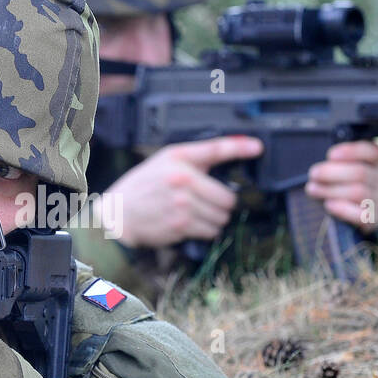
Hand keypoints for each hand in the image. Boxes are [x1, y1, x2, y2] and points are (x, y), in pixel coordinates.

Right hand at [103, 136, 263, 247]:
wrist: (119, 214)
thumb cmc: (143, 186)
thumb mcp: (165, 161)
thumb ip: (196, 157)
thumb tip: (231, 151)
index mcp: (179, 160)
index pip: (216, 149)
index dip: (240, 148)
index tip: (257, 147)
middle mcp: (182, 180)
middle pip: (227, 196)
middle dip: (223, 203)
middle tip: (208, 202)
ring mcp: (183, 204)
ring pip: (221, 216)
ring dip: (215, 218)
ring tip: (197, 213)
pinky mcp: (181, 225)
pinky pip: (210, 231)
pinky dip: (206, 230)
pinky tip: (191, 223)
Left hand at [305, 141, 377, 232]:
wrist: (351, 219)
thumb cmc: (341, 188)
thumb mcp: (341, 172)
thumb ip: (336, 165)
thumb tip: (319, 169)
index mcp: (375, 163)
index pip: (371, 152)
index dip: (351, 152)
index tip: (331, 155)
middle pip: (360, 173)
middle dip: (332, 172)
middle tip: (313, 174)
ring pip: (358, 192)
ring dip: (331, 190)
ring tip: (313, 189)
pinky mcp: (375, 219)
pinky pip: (361, 214)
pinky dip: (342, 209)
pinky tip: (329, 205)